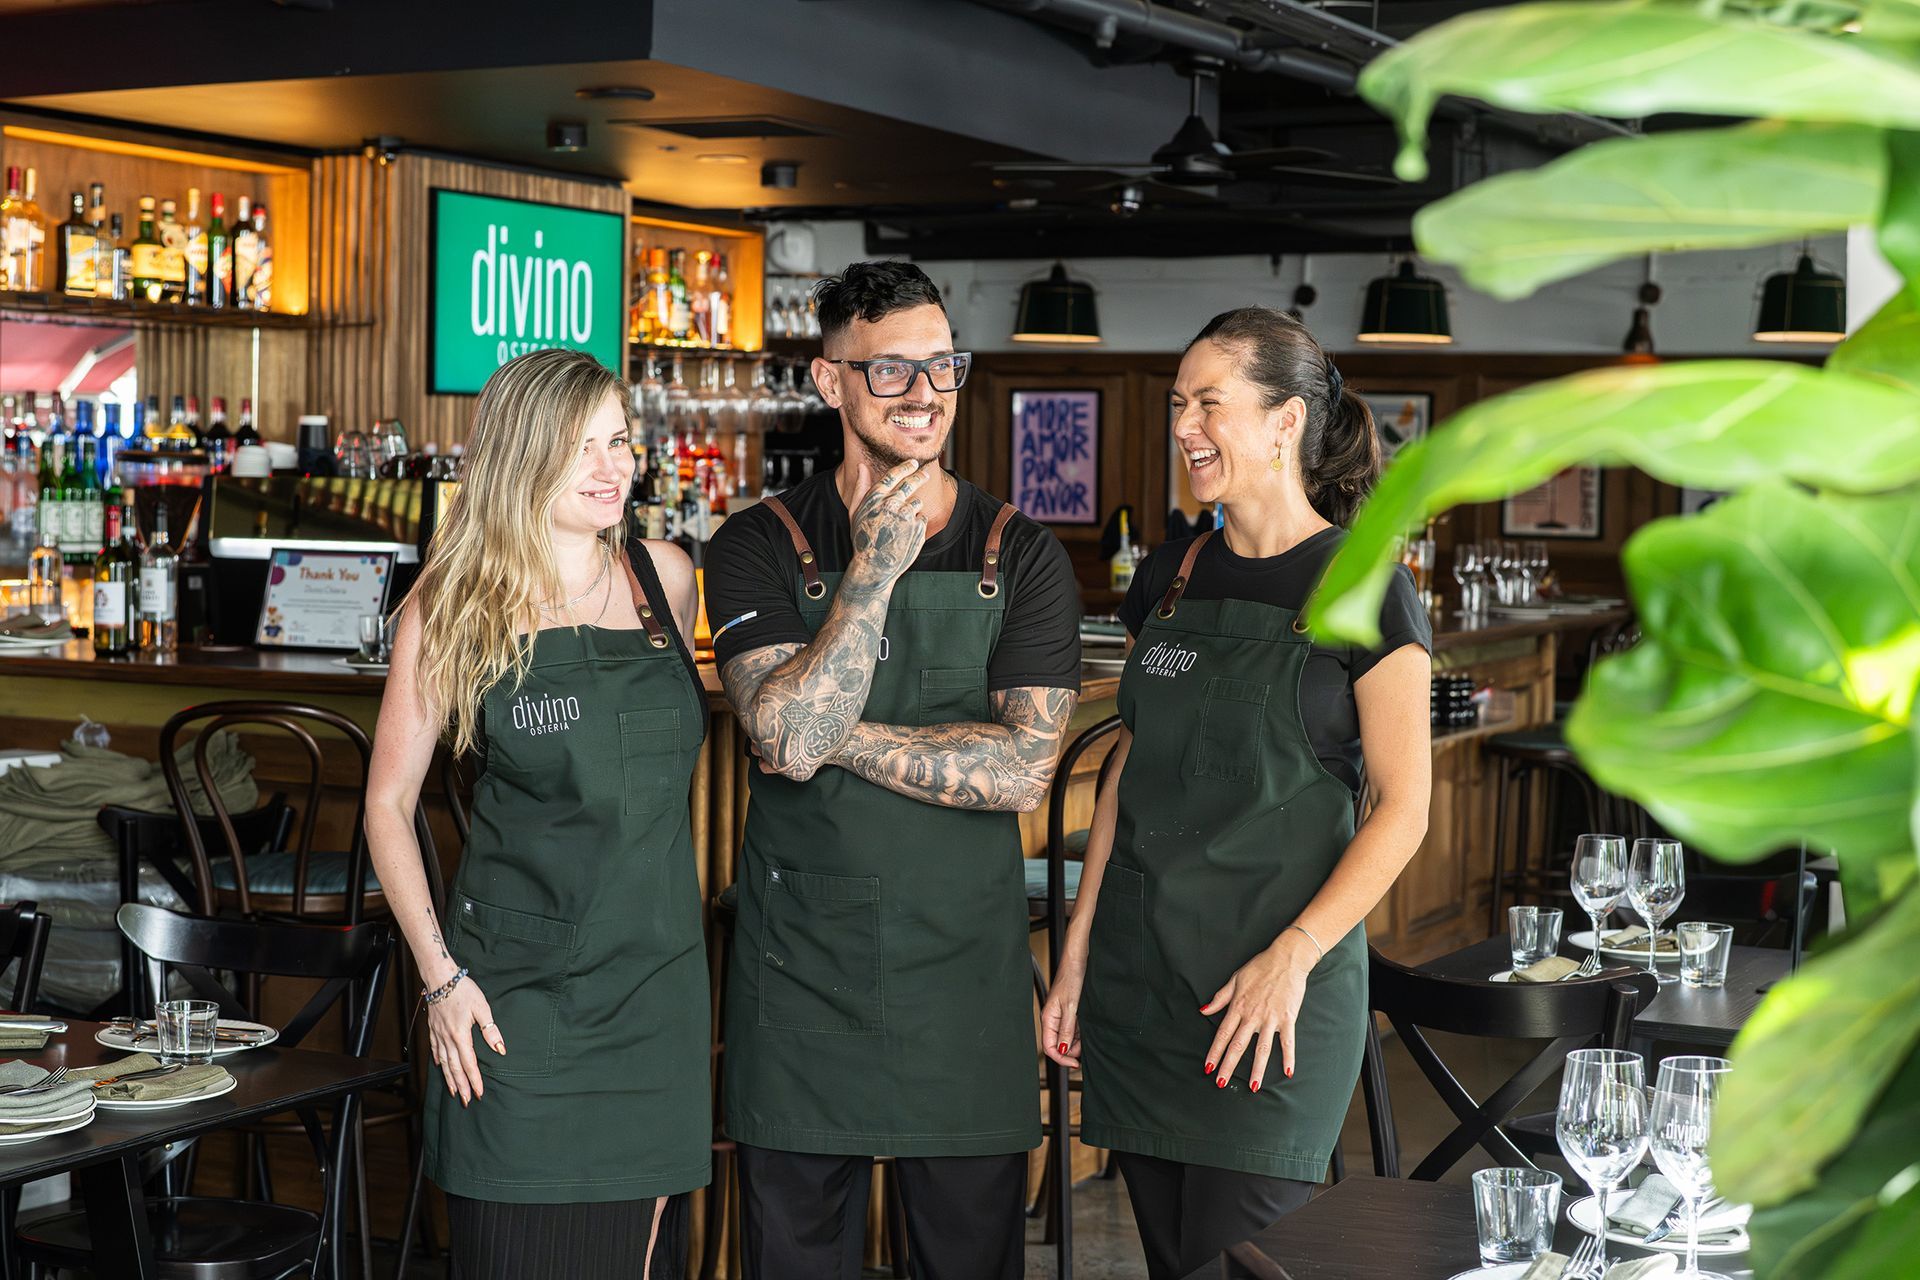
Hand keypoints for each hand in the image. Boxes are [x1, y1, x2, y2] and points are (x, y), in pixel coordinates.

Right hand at [427, 976, 505, 1106]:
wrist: (440, 978)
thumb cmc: (463, 990)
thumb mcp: (482, 1008)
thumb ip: (490, 1030)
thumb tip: (500, 1048)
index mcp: (461, 1035)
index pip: (469, 1064)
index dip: (474, 1080)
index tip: (479, 1093)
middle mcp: (447, 1039)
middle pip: (454, 1068)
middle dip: (461, 1086)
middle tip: (466, 1101)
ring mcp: (438, 1035)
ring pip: (443, 1062)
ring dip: (449, 1079)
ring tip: (454, 1092)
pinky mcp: (433, 1029)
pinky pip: (435, 1049)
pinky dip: (438, 1061)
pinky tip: (440, 1067)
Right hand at [846, 459, 931, 591]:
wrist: (874, 566)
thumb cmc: (863, 539)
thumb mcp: (855, 513)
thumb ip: (861, 487)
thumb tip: (862, 466)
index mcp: (875, 498)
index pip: (894, 475)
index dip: (905, 466)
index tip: (914, 463)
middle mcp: (891, 503)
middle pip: (911, 483)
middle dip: (920, 476)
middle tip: (924, 474)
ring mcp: (906, 515)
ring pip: (917, 502)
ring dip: (914, 509)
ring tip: (902, 525)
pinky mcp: (918, 527)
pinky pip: (922, 518)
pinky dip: (917, 524)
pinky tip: (906, 534)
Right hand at [1041, 954, 1086, 1068]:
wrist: (1078, 961)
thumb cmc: (1071, 978)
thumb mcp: (1071, 1007)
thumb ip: (1066, 1030)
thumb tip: (1063, 1050)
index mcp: (1048, 1018)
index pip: (1049, 1047)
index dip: (1061, 1058)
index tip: (1075, 1063)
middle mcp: (1053, 1020)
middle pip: (1060, 1045)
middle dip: (1072, 1049)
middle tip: (1085, 1044)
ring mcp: (1062, 1017)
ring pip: (1069, 1039)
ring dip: (1078, 1040)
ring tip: (1087, 1030)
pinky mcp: (1071, 1013)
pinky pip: (1075, 1029)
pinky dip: (1082, 1031)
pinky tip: (1088, 1026)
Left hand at [1199, 934, 1314, 1092]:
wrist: (1286, 959)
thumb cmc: (1260, 967)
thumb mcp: (1235, 979)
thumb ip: (1220, 998)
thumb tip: (1203, 1010)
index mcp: (1238, 1007)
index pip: (1223, 1033)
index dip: (1214, 1051)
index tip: (1208, 1067)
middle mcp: (1252, 1015)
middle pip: (1238, 1045)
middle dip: (1228, 1066)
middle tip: (1221, 1083)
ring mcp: (1271, 1018)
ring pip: (1262, 1048)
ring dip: (1256, 1068)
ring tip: (1252, 1086)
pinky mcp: (1288, 1018)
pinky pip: (1288, 1041)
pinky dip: (1289, 1057)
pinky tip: (1288, 1071)